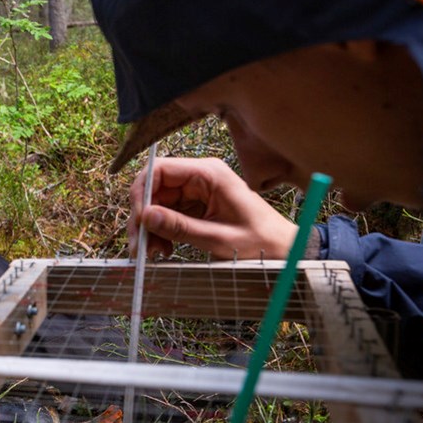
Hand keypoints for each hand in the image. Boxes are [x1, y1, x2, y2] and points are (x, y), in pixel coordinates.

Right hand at [129, 157, 296, 259]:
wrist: (284, 251)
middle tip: (140, 246)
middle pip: (155, 187)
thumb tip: (145, 216)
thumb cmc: (261, 242)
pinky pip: (168, 213)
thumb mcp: (218, 238)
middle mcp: (200, 177)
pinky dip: (161, 231)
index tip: (138, 221)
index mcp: (209, 174)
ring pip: (158, 203)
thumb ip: (180, 227)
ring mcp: (198, 190)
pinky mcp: (197, 205)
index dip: (142, 193)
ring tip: (154, 252)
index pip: (159, 170)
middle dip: (143, 216)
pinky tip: (164, 248)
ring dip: (151, 227)